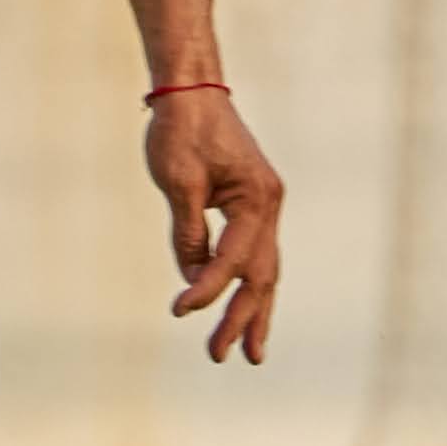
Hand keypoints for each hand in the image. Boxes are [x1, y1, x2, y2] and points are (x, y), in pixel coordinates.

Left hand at [143, 87, 279, 366]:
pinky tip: (234, 306)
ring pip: (263, 269)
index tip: (179, 311)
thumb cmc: (181, 130)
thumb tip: (193, 280)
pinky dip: (244, 282)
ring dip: (252, 309)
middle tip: (223, 356)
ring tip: (248, 351)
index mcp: (257, 200)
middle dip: (244, 319)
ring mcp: (264, 205)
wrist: (191, 89)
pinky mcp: (251, 203)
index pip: (232, 260)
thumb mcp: (178, 184)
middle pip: (261, 276)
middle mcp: (269, 206)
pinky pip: (252, 253)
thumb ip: (188, 234)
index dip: (207, 290)